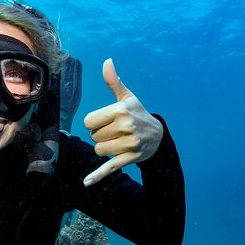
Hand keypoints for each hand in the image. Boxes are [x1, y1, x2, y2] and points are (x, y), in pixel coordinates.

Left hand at [82, 58, 162, 185]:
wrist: (159, 136)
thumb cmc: (137, 113)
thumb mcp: (127, 97)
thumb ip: (113, 81)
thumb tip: (107, 61)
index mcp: (121, 110)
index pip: (89, 121)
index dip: (94, 122)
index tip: (106, 121)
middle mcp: (126, 126)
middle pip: (93, 136)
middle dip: (101, 135)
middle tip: (115, 131)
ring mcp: (129, 143)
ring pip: (98, 150)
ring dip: (104, 148)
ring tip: (118, 141)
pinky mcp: (129, 158)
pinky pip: (109, 167)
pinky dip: (97, 176)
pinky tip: (86, 183)